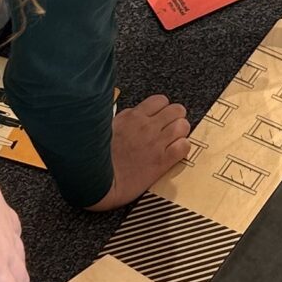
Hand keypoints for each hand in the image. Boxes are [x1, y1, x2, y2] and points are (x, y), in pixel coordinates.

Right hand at [86, 93, 191, 211]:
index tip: (161, 116)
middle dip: (176, 117)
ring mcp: (156, 143)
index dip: (163, 108)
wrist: (98, 181)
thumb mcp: (107, 127)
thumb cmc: (98, 156)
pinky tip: (175, 152)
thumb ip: (126, 118)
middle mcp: (147, 127)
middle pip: (177, 110)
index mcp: (133, 117)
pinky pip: (184, 146)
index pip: (161, 100)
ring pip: (183, 126)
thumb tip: (136, 114)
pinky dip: (182, 148)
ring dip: (181, 132)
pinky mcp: (161, 161)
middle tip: (170, 127)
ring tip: (174, 139)